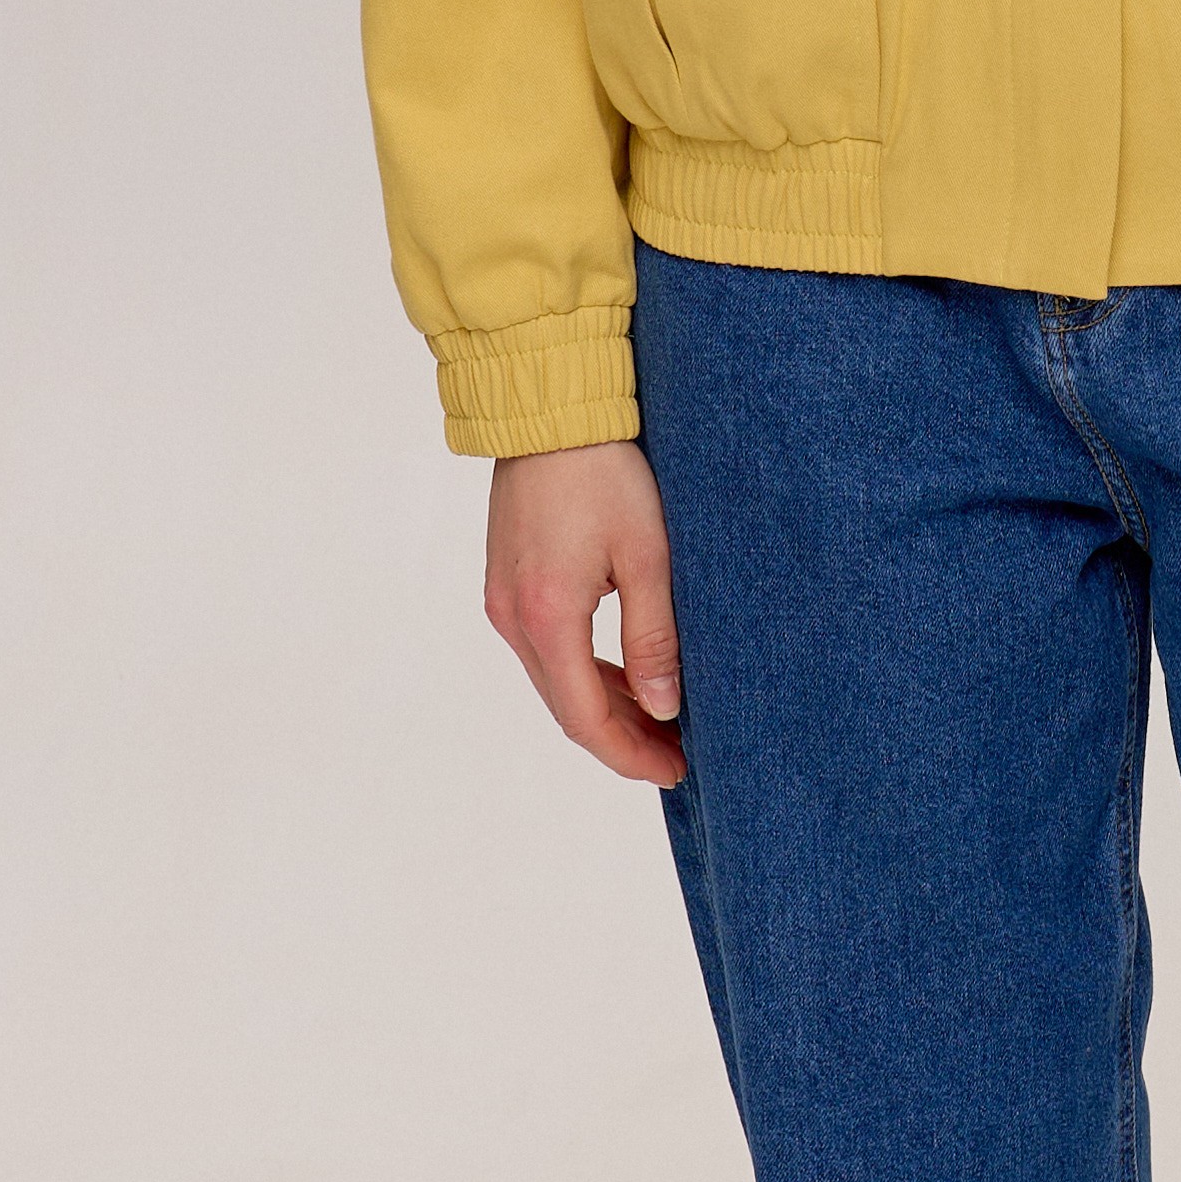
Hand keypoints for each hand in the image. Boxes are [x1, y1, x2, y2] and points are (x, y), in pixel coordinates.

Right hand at [482, 437, 684, 783]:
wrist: (549, 410)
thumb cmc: (603, 471)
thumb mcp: (647, 556)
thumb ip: (653, 637)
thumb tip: (663, 706)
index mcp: (547, 617)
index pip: (586, 719)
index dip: (631, 755)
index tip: (676, 771)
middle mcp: (513, 618)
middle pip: (567, 707)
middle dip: (622, 738)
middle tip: (677, 754)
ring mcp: (503, 601)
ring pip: (556, 680)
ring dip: (605, 706)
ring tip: (660, 720)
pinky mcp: (507, 582)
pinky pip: (545, 648)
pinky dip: (585, 671)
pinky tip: (624, 674)